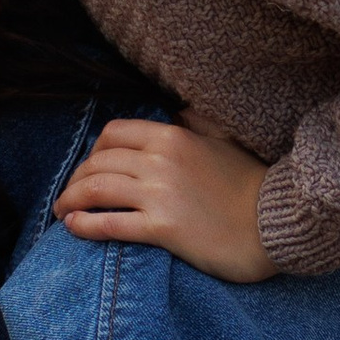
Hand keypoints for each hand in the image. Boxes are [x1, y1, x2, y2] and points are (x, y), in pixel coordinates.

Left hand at [54, 116, 276, 282]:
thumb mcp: (224, 142)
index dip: (94, 151)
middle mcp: (161, 160)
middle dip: (76, 178)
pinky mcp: (163, 228)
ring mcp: (160, 194)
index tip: (90, 168)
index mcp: (173, 136)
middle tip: (69, 194)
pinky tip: (72, 228)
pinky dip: (84, 224)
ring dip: (71, 199)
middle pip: (98, 162)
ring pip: (96, 189)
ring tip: (63, 211)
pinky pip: (110, 222)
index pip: (114, 133)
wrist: (276, 224)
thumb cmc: (252, 187)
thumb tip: (181, 111)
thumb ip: (198, 124)